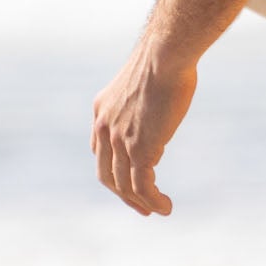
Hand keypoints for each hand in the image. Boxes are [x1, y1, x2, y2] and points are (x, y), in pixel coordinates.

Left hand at [91, 44, 197, 215]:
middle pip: (107, 174)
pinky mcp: (139, 150)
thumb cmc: (166, 57)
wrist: (166, 54)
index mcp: (102, 110)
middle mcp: (104, 127)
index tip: (129, 178)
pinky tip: (165, 206)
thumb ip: (145, 102)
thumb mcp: (146, 81)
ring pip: (124, 185)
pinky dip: (153, 201)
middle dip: (123, 194)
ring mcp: (119, 141)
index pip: (99, 150)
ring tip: (159, 211)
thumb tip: (158, 117)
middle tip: (140, 205)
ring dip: (141, 203)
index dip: (113, 168)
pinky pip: (143, 186)